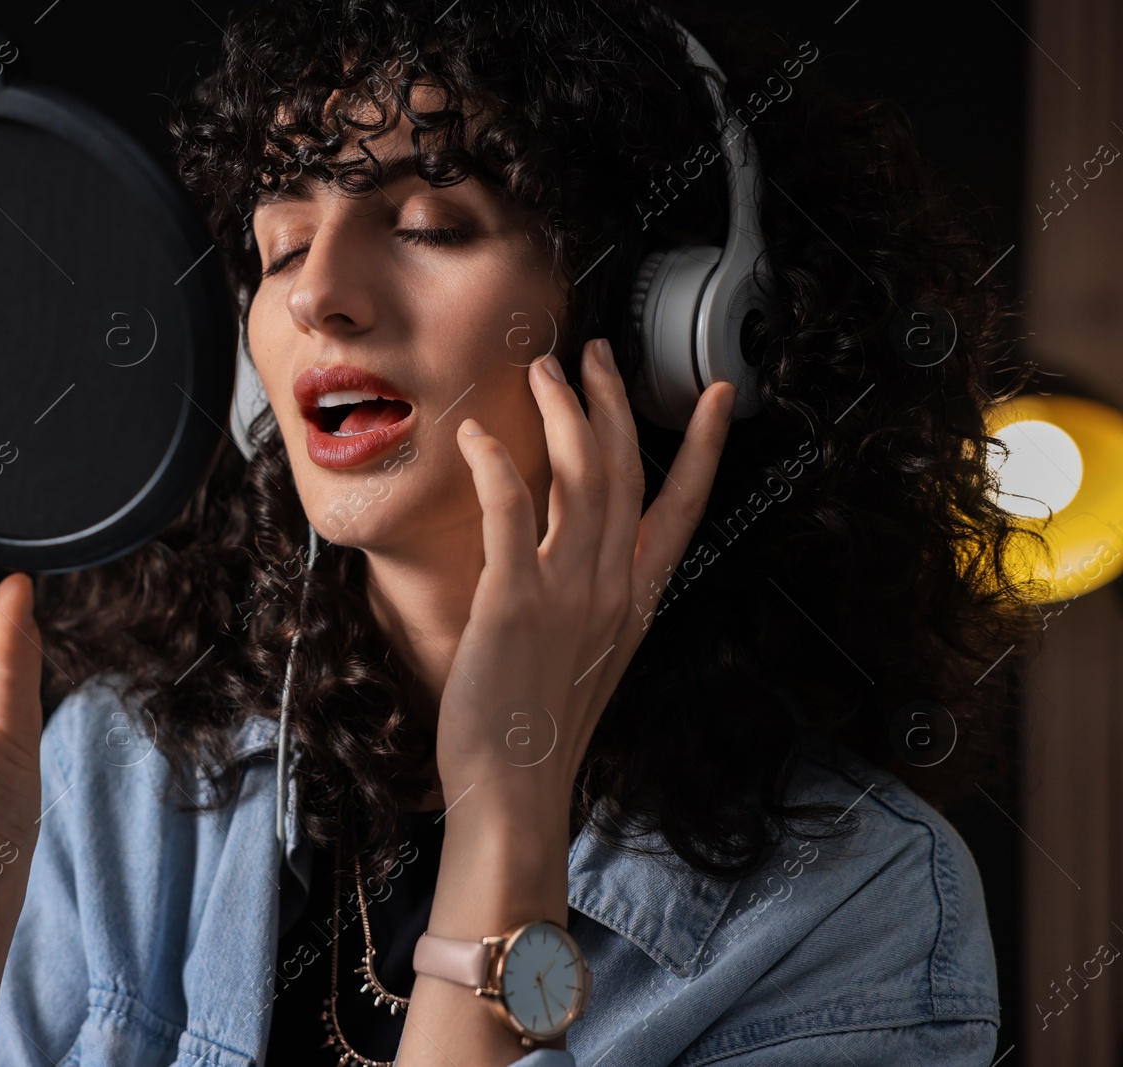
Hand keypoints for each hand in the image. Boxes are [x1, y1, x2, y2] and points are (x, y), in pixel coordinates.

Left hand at [438, 337, 734, 820]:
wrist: (515, 794)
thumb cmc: (537, 731)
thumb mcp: (584, 659)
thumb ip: (584, 602)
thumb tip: (562, 559)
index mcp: (634, 603)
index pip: (681, 509)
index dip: (702, 448)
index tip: (717, 395)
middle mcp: (612, 590)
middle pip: (626, 473)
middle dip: (613, 402)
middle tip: (593, 354)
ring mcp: (568, 594)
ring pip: (581, 478)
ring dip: (562, 414)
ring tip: (542, 372)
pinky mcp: (515, 602)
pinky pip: (511, 514)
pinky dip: (497, 467)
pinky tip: (478, 437)